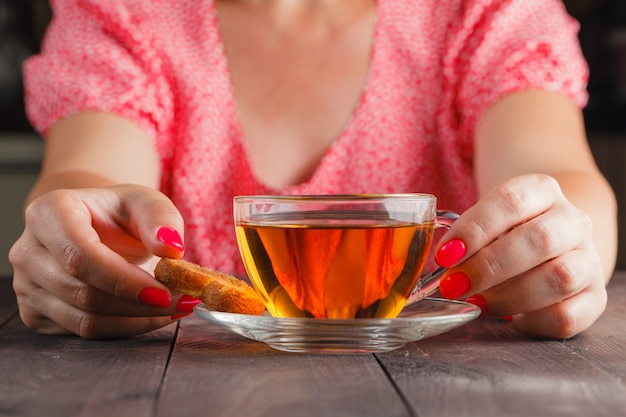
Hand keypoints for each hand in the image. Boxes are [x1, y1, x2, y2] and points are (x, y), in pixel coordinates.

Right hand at [9, 184, 194, 338]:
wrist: (95, 225)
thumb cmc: (119, 212)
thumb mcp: (146, 203)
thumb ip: (161, 219)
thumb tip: (171, 247)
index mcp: (49, 213)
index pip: (81, 256)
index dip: (123, 281)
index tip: (164, 292)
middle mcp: (28, 250)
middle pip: (83, 293)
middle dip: (139, 305)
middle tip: (182, 302)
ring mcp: (26, 285)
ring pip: (84, 320)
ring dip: (136, 321)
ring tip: (173, 309)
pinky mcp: (35, 312)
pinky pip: (82, 333)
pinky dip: (124, 328)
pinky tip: (150, 315)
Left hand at [435, 174, 606, 338]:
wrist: (556, 242)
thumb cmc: (508, 231)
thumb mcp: (487, 221)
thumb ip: (466, 236)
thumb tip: (444, 263)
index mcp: (542, 190)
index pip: (511, 201)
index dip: (475, 229)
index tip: (445, 256)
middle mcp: (572, 221)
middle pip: (540, 239)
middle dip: (489, 267)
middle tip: (455, 285)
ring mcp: (589, 259)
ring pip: (560, 278)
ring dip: (510, 297)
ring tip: (477, 303)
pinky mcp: (595, 297)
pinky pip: (570, 314)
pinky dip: (536, 321)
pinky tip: (512, 320)